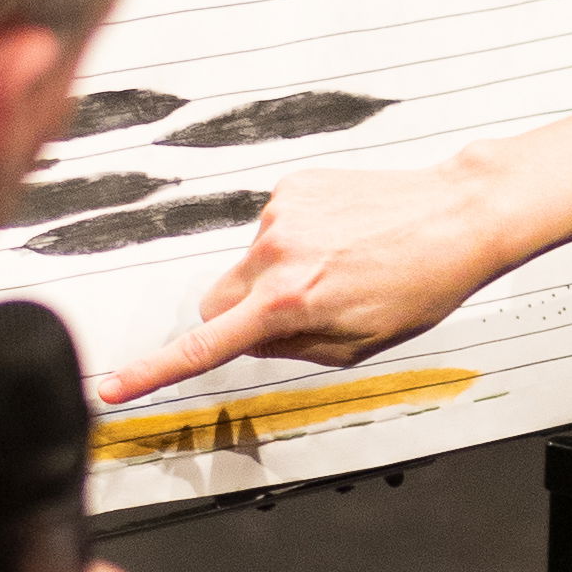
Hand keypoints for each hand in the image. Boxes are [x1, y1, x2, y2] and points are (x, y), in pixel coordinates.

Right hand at [96, 141, 543, 406]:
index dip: (153, 371)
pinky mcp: (291, 186)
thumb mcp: (357, 344)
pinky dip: (295, 241)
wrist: (458, 216)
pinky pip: (272, 229)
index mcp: (288, 302)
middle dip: (237, 319)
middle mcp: (274, 253)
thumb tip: (250, 343)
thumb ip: (291, 349)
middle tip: (289, 319)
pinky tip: (341, 241)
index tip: (114, 385)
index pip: (204, 346)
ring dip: (274, 276)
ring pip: (245, 265)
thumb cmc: (421, 283)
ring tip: (338, 269)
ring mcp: (280, 214)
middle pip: (214, 302)